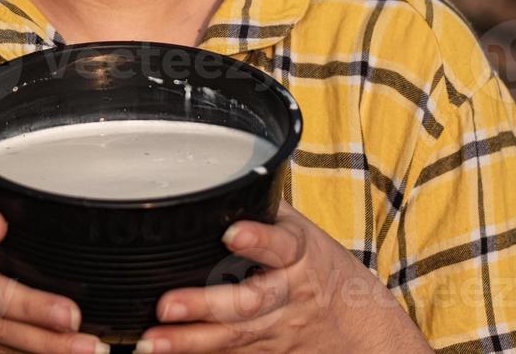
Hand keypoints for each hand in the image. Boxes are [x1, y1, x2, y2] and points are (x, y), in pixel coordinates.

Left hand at [132, 201, 432, 353]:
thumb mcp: (301, 232)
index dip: (256, 239)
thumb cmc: (321, 268)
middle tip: (167, 305)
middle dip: (205, 304)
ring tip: (153, 340)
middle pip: (247, 302)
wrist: (362, 328)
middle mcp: (287, 293)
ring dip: (190, 341)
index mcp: (297, 253)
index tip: (231, 234)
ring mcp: (276, 328)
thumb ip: (263, 212)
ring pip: (233, 336)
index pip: (279, 244)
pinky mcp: (266, 352)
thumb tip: (214, 179)